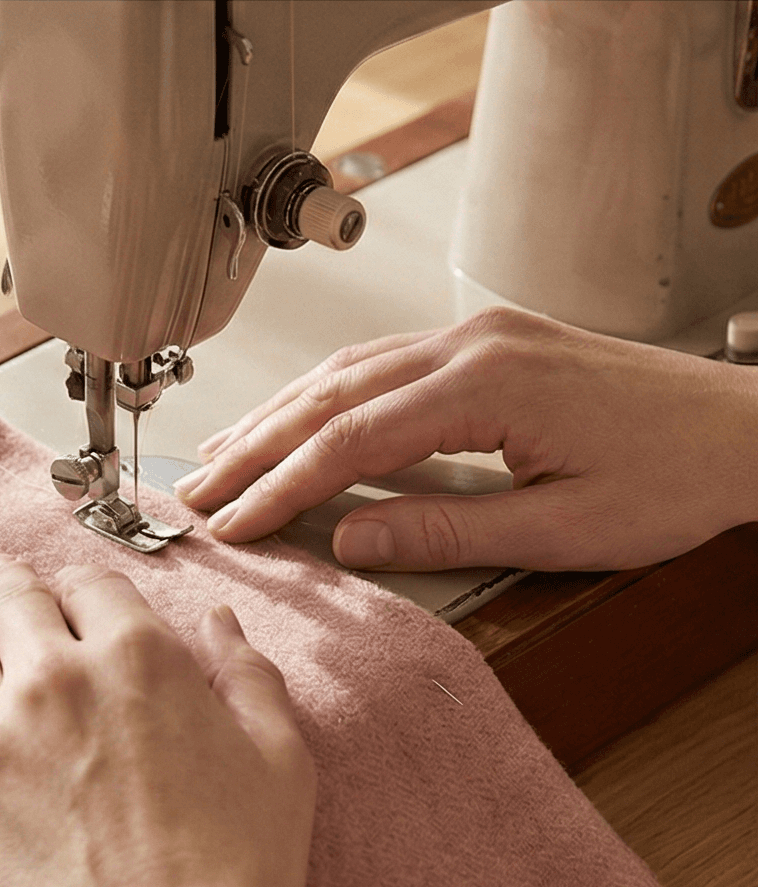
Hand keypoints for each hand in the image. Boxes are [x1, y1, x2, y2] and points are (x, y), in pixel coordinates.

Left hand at [0, 555, 317, 886]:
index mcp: (137, 657)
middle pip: (13, 603)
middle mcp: (53, 678)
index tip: (75, 594)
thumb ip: (250, 677)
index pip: (92, 587)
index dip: (82, 586)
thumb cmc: (238, 875)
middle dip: (6, 584)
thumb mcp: (280, 761)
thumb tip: (222, 621)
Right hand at [174, 307, 757, 571]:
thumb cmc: (676, 476)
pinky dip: (325, 397)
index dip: (280, 485)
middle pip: (332, 394)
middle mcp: (474, 344)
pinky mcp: (489, 343)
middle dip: (257, 445)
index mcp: (489, 384)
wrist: (750, 430)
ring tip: (223, 456)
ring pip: (349, 370)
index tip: (232, 522)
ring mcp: (479, 335)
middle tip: (197, 489)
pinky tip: (295, 420)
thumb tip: (350, 538)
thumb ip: (446, 530)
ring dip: (279, 416)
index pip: (351, 438)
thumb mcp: (562, 528)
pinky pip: (382, 363)